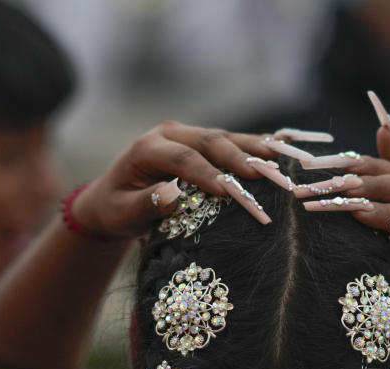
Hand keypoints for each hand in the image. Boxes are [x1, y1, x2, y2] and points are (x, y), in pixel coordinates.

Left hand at [70, 121, 276, 236]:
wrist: (112, 198)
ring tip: (278, 159)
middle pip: (208, 141)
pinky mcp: (200, 141)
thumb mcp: (123, 213)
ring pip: (223, 137)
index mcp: (146, 148)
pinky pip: (229, 141)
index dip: (206, 173)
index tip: (227, 191)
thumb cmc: (116, 209)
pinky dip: (252, 146)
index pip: (182, 158)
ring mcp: (186, 134)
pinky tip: (277, 151)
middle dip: (238, 158)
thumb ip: (146, 204)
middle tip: (265, 174)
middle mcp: (168, 134)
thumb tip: (173, 195)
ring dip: (252, 149)